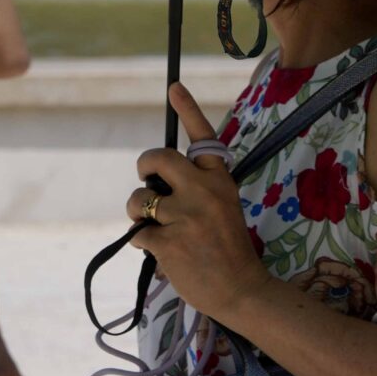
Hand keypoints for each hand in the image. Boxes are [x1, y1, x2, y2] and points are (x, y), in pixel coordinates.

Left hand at [126, 85, 261, 323]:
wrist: (240, 288)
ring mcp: (185, 217)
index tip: (174, 87)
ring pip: (138, 199)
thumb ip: (197, 190)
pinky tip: (158, 249)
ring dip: (136, 210)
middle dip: (144, 165)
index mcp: (220, 180)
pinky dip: (142, 239)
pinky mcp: (168, 242)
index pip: (203, 138)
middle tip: (145, 179)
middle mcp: (203, 192)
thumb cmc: (229, 248)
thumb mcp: (224, 207)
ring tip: (151, 224)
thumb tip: (156, 185)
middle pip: (158, 159)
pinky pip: (137, 231)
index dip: (187, 110)